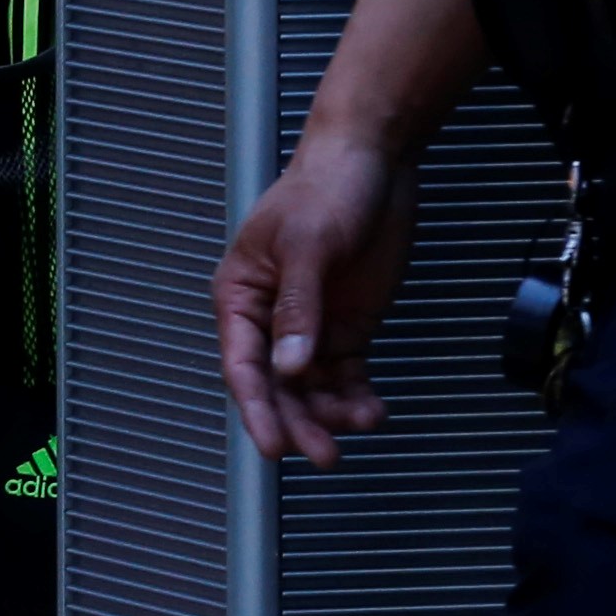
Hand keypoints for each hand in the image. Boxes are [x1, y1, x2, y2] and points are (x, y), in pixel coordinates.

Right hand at [217, 127, 422, 464]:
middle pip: (277, 386)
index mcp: (241, 298)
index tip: (273, 445)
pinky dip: (356, 394)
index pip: (243, 365)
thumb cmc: (325, 189)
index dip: (256, 408)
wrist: (375, 160)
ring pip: (312, 387)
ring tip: (362, 423)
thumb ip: (298, 308)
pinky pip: (345, 373)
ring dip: (332, 411)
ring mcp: (309, 325)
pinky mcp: (345, 326)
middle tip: (324, 455)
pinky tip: (371, 409)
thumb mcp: (308, 246)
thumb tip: (290, 367)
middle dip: (299, 422)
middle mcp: (270, 320)